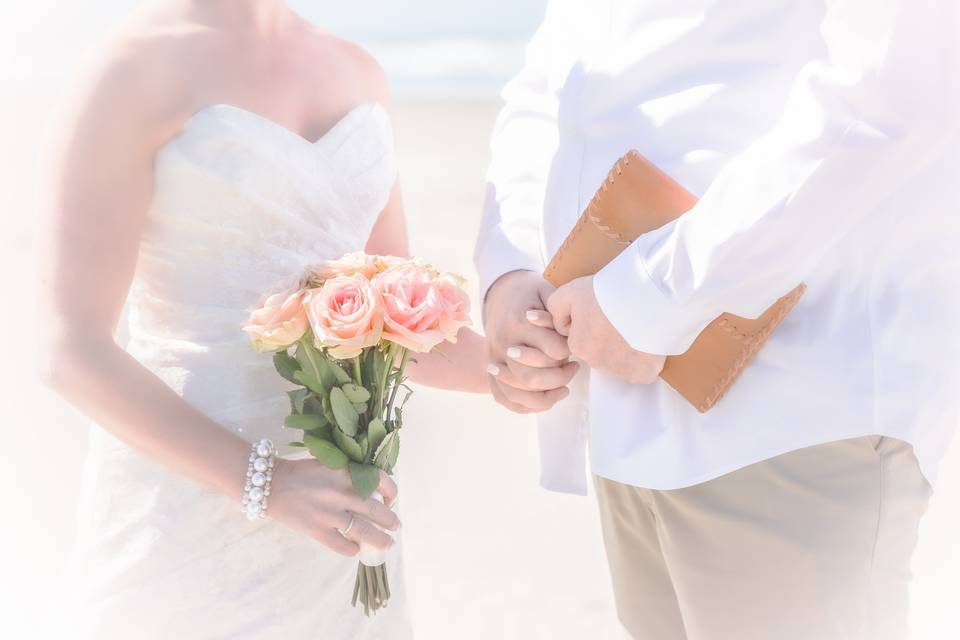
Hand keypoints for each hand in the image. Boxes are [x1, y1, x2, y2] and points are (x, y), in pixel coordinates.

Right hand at [268, 458, 400, 556]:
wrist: (271, 485)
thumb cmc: (302, 472)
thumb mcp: (330, 463)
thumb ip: (350, 473)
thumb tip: (373, 488)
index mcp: (345, 472)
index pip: (381, 480)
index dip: (392, 492)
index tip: (391, 500)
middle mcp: (341, 492)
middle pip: (376, 510)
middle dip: (391, 520)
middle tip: (396, 526)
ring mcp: (329, 514)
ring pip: (364, 531)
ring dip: (380, 539)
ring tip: (388, 543)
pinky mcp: (318, 531)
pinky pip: (343, 546)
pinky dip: (353, 549)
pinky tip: (356, 548)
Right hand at [483, 270, 579, 412]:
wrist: (500, 293)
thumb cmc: (529, 293)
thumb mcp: (546, 291)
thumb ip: (559, 310)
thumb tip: (574, 330)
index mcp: (517, 323)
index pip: (552, 351)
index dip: (568, 352)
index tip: (574, 347)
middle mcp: (502, 344)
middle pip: (532, 377)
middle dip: (560, 378)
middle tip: (573, 368)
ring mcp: (494, 359)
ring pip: (519, 392)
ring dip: (546, 396)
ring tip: (563, 388)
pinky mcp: (491, 369)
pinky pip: (504, 397)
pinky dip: (525, 405)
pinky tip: (545, 399)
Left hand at [547, 276, 664, 384]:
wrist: (645, 294)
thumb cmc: (607, 291)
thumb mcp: (570, 292)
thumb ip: (556, 311)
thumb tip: (557, 327)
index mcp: (578, 346)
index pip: (581, 340)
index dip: (592, 324)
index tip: (603, 311)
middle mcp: (597, 364)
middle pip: (600, 353)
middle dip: (607, 340)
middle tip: (620, 316)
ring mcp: (621, 371)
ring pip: (620, 362)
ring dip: (626, 349)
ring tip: (636, 325)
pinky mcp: (643, 373)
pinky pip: (640, 371)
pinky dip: (644, 360)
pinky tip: (647, 341)